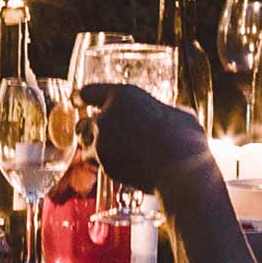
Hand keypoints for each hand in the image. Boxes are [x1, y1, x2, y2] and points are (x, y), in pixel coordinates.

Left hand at [77, 83, 208, 193]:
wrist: (180, 170)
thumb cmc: (184, 137)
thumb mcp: (177, 113)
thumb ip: (163, 113)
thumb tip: (171, 118)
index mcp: (122, 96)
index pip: (88, 92)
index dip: (81, 97)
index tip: (76, 100)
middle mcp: (105, 118)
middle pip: (82, 123)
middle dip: (88, 128)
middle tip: (101, 132)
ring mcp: (102, 144)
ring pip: (86, 146)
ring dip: (95, 148)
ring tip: (112, 152)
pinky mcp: (105, 167)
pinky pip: (100, 165)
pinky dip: (108, 165)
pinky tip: (124, 166)